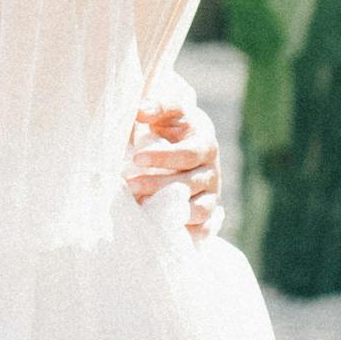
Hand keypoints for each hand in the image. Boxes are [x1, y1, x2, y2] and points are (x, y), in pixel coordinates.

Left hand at [128, 93, 223, 238]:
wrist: (188, 149)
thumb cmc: (173, 129)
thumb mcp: (168, 114)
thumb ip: (157, 107)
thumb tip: (140, 110)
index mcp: (205, 145)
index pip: (188, 154)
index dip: (163, 157)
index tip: (136, 157)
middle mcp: (212, 173)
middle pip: (188, 185)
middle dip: (156, 186)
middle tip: (128, 184)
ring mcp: (211, 197)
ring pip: (197, 211)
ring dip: (168, 212)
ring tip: (139, 206)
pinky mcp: (207, 217)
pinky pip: (202, 231)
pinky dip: (183, 233)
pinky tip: (158, 228)